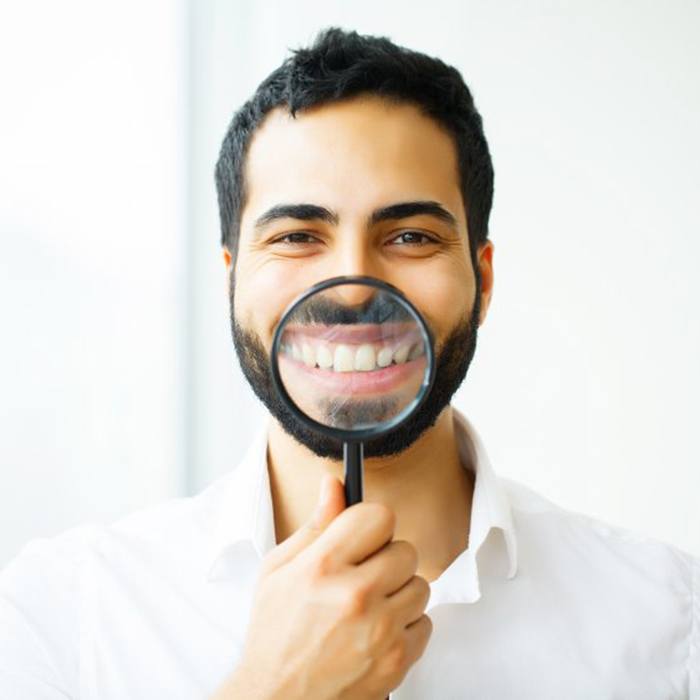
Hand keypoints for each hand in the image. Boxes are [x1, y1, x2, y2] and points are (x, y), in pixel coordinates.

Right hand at [212, 474, 431, 699]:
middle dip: (386, 559)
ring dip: (399, 592)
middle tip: (362, 576)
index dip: (372, 525)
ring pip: (420, 585)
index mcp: (323, 565)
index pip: (379, 516)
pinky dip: (406, 625)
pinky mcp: (397, 659)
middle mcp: (355, 594)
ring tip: (369, 607)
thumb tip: (334, 485)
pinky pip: (425, 622)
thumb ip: (315, 525)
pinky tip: (377, 631)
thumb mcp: (279, 569)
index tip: (363, 536)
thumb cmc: (274, 633)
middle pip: (405, 549)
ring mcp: (380, 629)